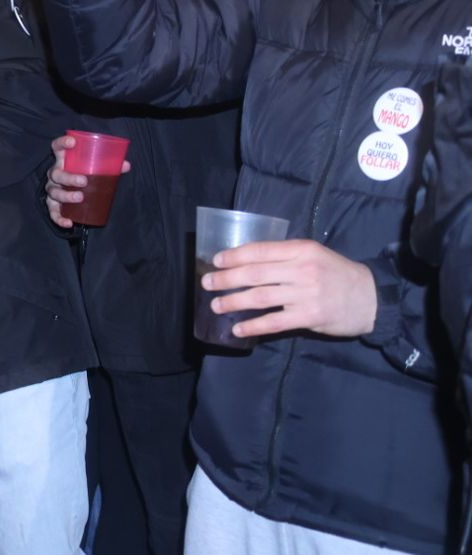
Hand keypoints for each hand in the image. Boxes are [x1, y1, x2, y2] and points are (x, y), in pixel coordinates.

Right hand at [45, 134, 130, 228]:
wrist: (73, 188)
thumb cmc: (84, 173)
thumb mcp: (94, 167)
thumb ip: (108, 165)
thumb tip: (126, 165)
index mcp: (63, 160)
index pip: (57, 147)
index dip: (62, 143)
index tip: (73, 142)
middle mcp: (55, 173)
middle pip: (56, 173)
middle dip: (69, 177)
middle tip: (84, 181)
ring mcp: (52, 189)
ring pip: (54, 192)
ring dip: (66, 195)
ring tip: (80, 197)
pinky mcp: (53, 204)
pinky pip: (53, 212)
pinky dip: (59, 218)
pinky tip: (69, 223)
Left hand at [202, 239, 377, 338]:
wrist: (371, 298)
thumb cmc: (337, 273)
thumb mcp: (313, 255)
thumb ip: (285, 256)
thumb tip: (246, 261)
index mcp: (301, 250)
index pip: (260, 250)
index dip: (234, 256)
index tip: (215, 261)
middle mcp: (302, 269)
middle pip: (255, 273)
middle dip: (226, 279)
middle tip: (207, 283)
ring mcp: (306, 294)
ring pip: (260, 297)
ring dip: (234, 301)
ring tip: (216, 305)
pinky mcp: (310, 317)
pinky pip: (275, 322)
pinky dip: (254, 325)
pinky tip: (238, 329)